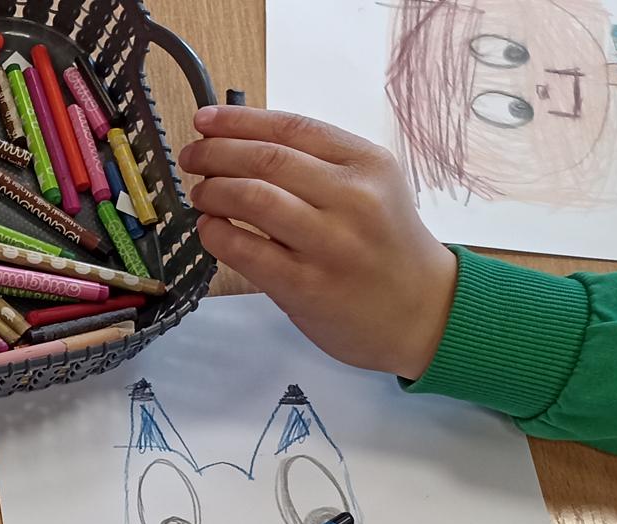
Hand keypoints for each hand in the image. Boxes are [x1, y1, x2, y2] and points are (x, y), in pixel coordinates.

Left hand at [179, 105, 457, 378]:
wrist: (422, 310)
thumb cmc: (384, 245)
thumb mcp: (371, 188)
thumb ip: (318, 164)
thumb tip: (240, 141)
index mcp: (368, 164)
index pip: (291, 128)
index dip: (238, 121)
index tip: (205, 120)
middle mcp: (353, 199)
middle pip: (266, 159)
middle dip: (216, 153)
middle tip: (193, 157)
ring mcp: (330, 244)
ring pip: (252, 199)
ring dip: (213, 191)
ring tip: (201, 193)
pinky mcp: (306, 286)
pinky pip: (245, 250)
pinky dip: (216, 234)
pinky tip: (210, 228)